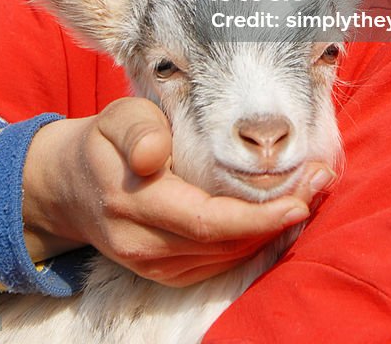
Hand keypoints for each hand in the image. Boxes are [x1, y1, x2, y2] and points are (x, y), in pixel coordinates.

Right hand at [22, 97, 335, 286]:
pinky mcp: (164, 273)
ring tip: (310, 192)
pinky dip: (251, 243)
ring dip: (271, 231)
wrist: (68, 185)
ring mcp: (152, 265)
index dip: (259, 216)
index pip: (207, 221)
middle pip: (224, 243)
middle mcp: (143, 244)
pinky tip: (277, 216)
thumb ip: (136, 130)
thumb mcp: (115, 118)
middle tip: (321, 181)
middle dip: (279, 218)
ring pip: (225, 259)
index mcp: (133, 202)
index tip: (302, 194)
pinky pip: (216, 264)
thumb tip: (152, 157)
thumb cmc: (105, 141)